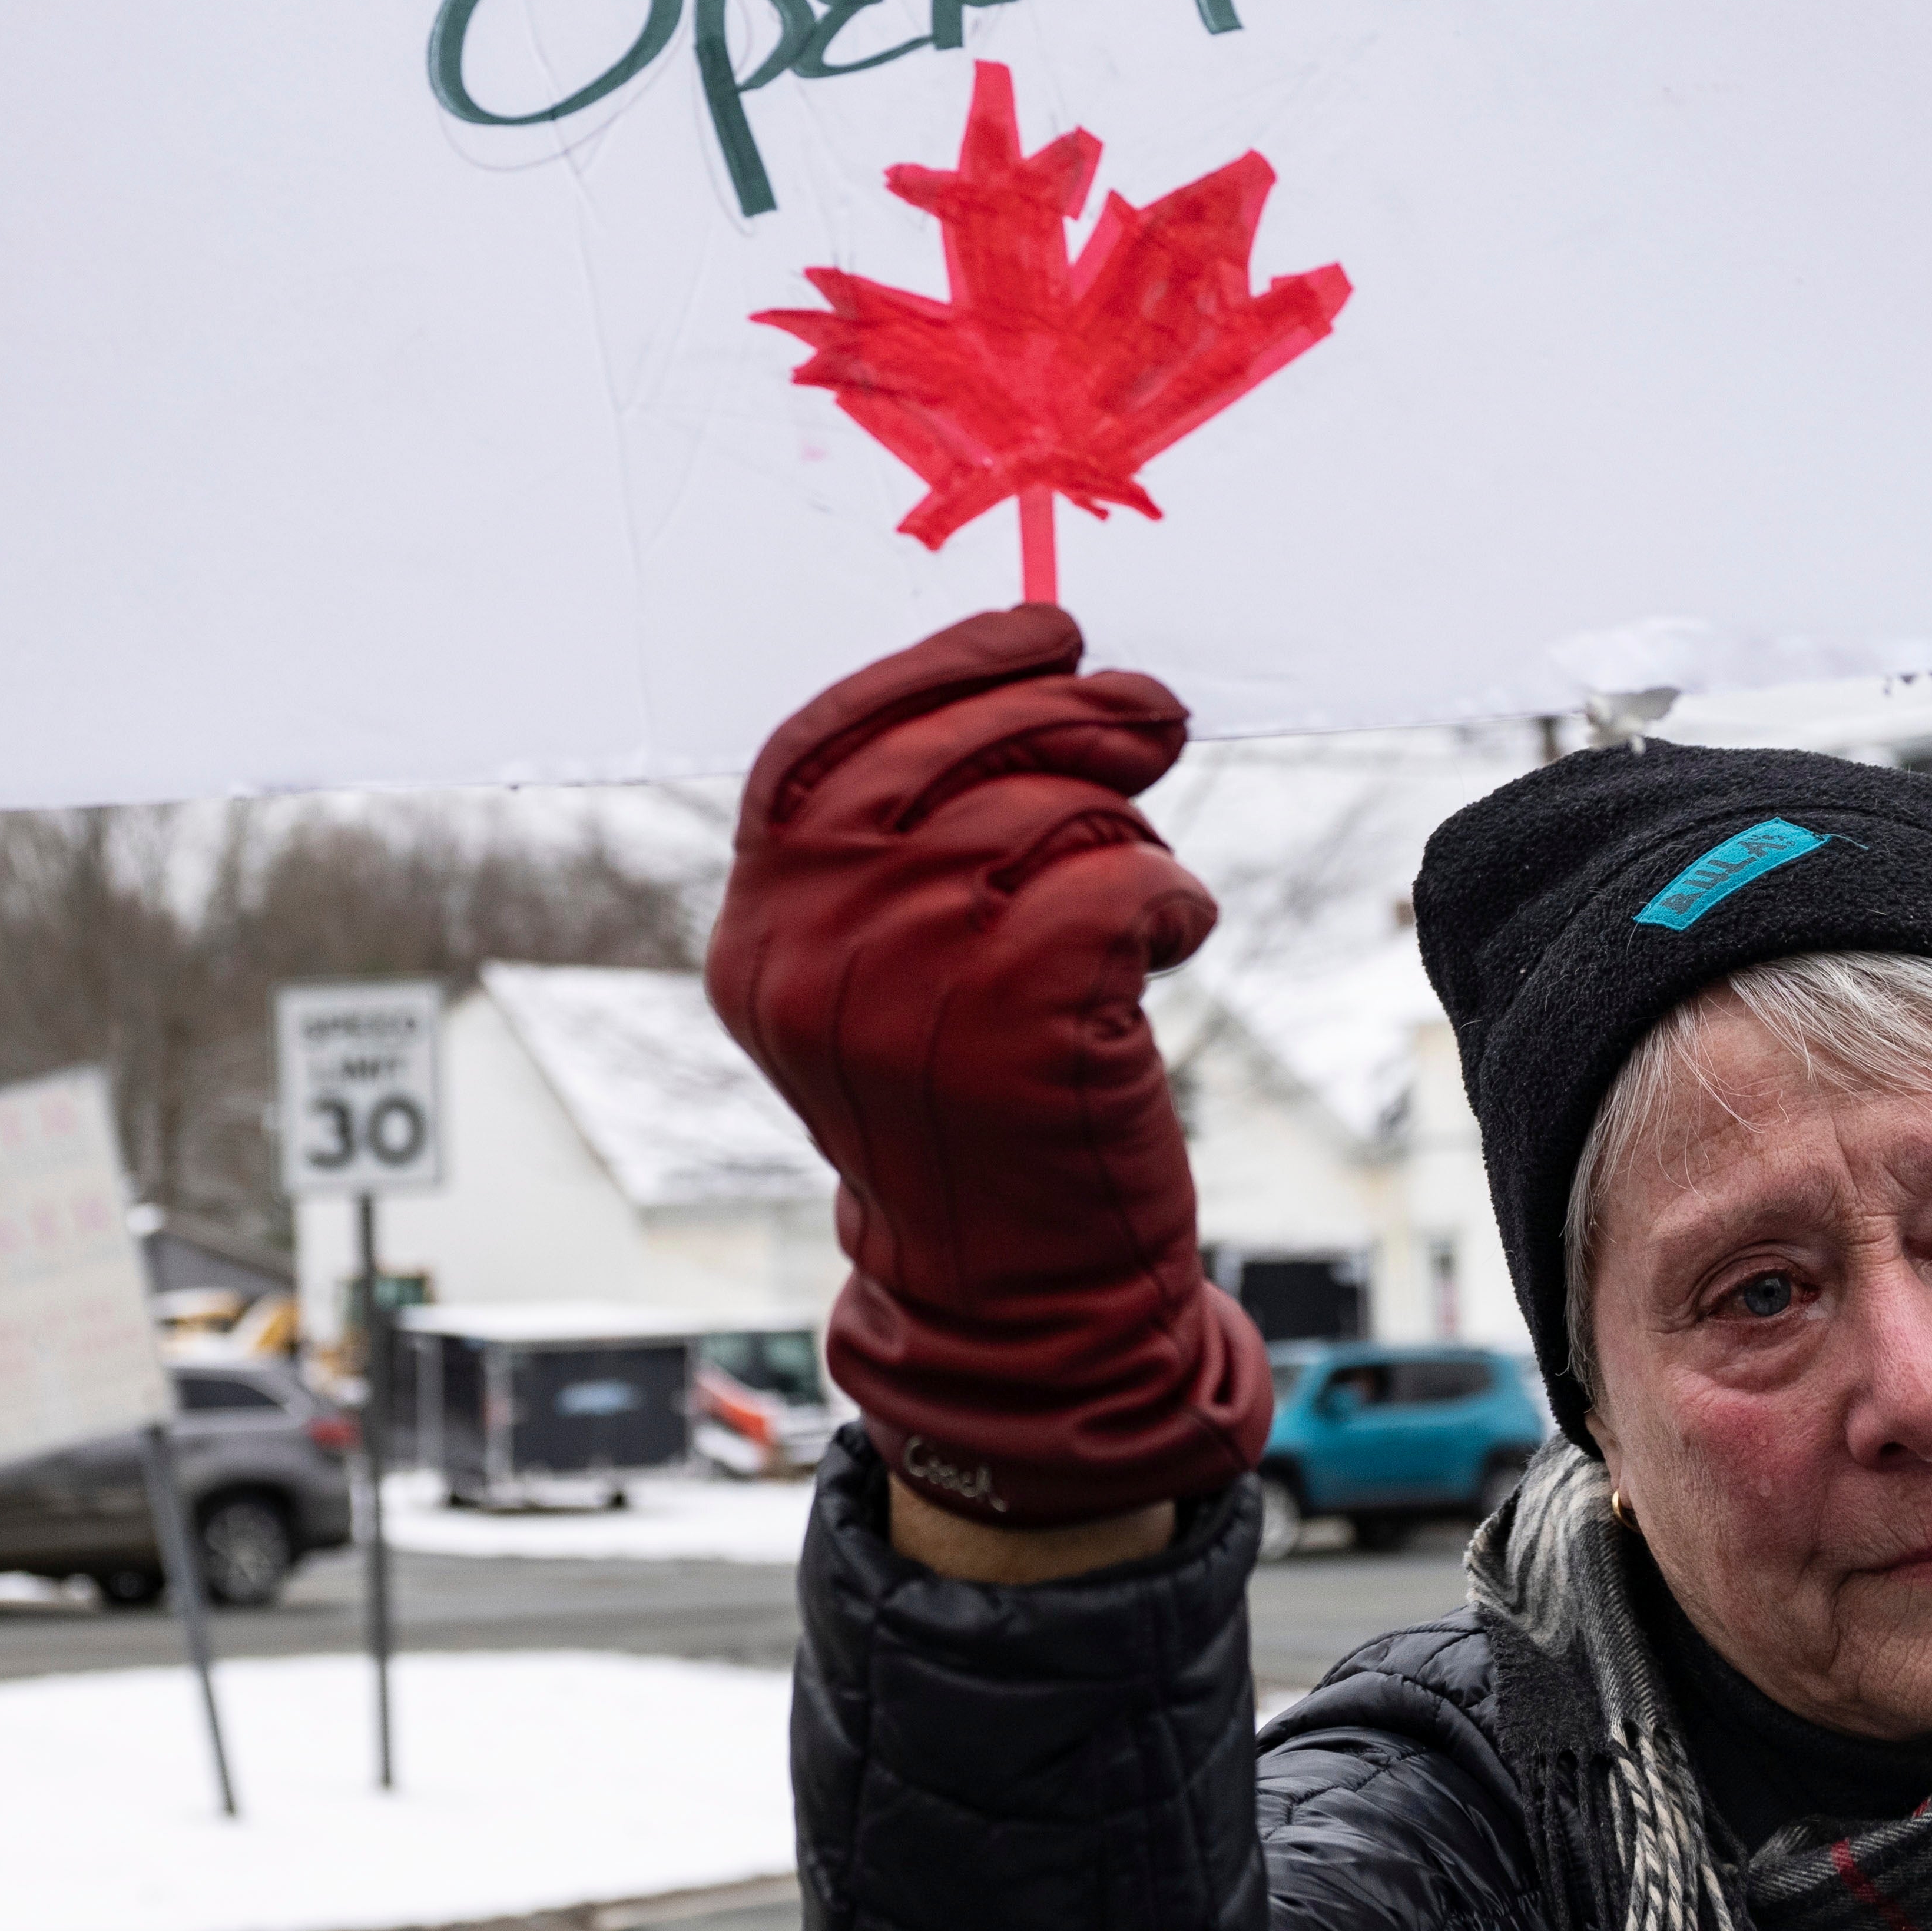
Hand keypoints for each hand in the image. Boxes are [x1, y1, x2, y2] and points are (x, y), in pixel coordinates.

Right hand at [707, 606, 1273, 1528]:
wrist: (1015, 1299)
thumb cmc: (974, 1121)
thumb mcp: (887, 984)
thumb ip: (901, 856)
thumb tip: (1023, 688)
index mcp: (757, 937)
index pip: (818, 747)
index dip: (939, 668)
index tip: (1044, 631)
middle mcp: (807, 956)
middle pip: (943, 756)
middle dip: (1070, 712)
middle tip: (1155, 713)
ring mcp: (905, 989)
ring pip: (1044, 814)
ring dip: (1126, 830)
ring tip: (1144, 891)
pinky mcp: (1019, 1025)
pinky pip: (1121, 881)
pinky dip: (1170, 893)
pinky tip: (1174, 934)